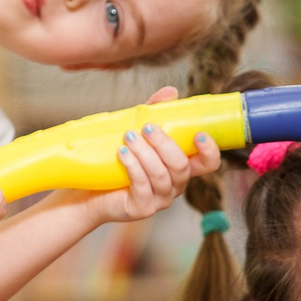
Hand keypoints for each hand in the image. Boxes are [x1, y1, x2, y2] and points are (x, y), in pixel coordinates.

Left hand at [86, 86, 223, 224]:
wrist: (90, 188)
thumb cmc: (117, 160)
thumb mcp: (138, 131)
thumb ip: (155, 112)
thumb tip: (171, 92)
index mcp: (180, 167)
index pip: (208, 164)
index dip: (210, 151)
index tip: (199, 134)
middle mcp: (175, 185)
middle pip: (181, 166)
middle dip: (165, 144)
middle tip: (147, 128)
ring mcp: (160, 199)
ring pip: (161, 175)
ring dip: (145, 153)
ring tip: (129, 137)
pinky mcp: (142, 208)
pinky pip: (142, 186)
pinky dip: (133, 167)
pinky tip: (123, 153)